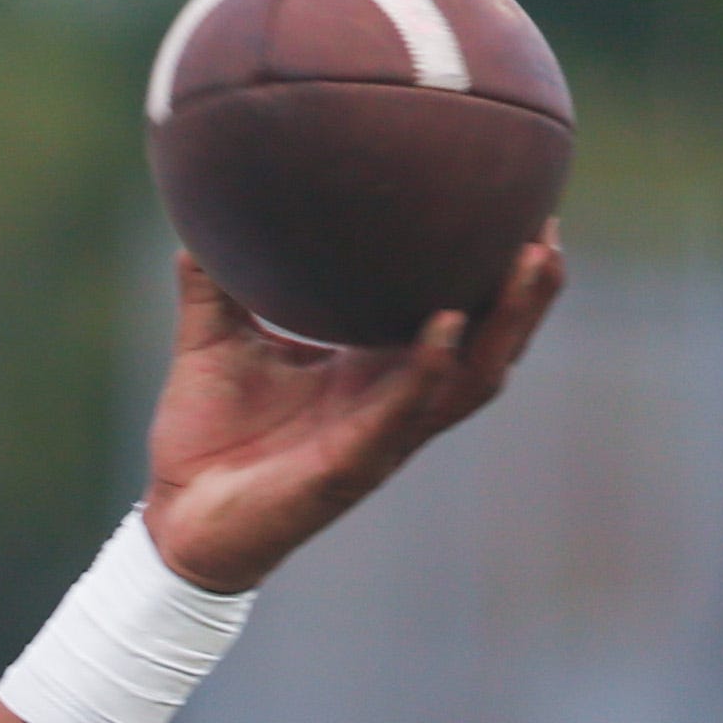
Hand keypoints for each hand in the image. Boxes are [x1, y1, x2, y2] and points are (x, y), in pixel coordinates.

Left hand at [141, 229, 564, 592]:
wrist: (174, 517)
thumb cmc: (205, 436)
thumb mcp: (211, 341)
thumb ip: (213, 281)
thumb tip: (200, 205)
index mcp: (371, 371)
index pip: (457, 318)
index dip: (491, 273)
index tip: (518, 209)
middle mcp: (392, 402)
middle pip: (489, 348)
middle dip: (528, 295)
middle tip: (548, 230)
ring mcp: (380, 435)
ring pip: (470, 379)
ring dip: (507, 322)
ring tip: (531, 261)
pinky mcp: (351, 467)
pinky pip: (404, 413)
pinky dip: (429, 369)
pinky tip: (449, 324)